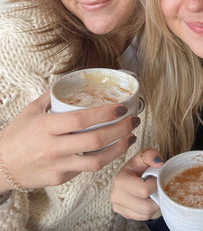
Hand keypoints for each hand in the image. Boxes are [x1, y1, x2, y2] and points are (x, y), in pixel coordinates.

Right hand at [0, 90, 138, 191]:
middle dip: (120, 130)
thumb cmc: (17, 134)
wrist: (0, 165)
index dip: (104, 114)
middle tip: (133, 120)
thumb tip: (72, 80)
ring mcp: (58, 166)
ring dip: (119, 148)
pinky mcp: (61, 178)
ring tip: (131, 137)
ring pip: (96, 161)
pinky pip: (86, 168)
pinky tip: (112, 148)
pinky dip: (102, 158)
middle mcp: (53, 147)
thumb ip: (53, 96)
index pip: (81, 120)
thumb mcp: (32, 110)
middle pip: (94, 141)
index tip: (121, 107)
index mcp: (46, 127)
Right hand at [111, 148, 163, 220]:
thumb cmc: (139, 166)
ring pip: (145, 213)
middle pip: (145, 205)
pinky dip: (149, 210)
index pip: (144, 190)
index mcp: (121, 179)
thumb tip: (158, 163)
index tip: (156, 178)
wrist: (132, 176)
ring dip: (153, 204)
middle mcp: (116, 195)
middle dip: (155, 197)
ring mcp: (119, 207)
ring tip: (153, 192)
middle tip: (156, 187)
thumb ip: (151, 155)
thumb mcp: (144, 156)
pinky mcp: (124, 214)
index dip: (155, 185)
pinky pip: (143, 217)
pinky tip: (148, 199)